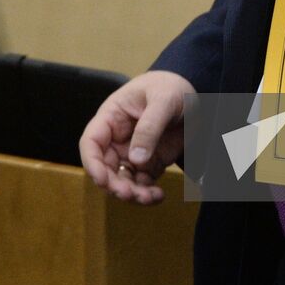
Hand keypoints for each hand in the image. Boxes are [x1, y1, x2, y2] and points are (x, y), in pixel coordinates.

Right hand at [79, 70, 192, 204]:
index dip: (91, 163)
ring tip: (150, 197)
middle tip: (130, 194)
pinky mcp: (150, 164)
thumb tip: (136, 160)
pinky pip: (142, 184)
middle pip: (104, 168)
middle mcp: (117, 138)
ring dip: (132, 194)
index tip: (102, 180)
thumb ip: (149, 127)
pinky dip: (148, 195)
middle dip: (113, 185)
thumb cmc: (171, 87)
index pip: (91, 142)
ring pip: (122, 181)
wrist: (193, 93)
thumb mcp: (163, 100)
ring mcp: (133, 153)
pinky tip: (158, 195)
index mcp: (112, 117)